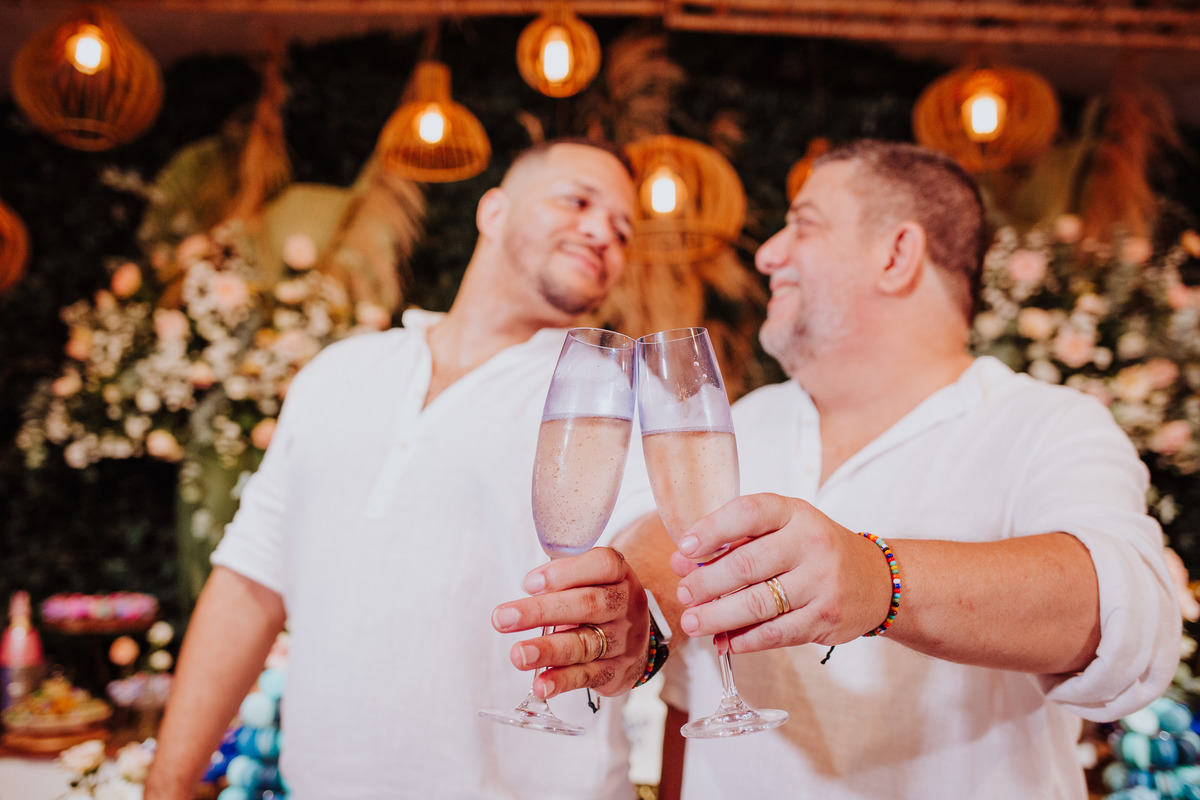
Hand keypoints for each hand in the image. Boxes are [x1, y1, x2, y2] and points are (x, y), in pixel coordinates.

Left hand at [490, 546, 649, 698]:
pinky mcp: (617, 672)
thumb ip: (562, 577)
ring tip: (519, 654)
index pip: (602, 565)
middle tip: (503, 619)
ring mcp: (624, 641)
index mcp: (620, 575)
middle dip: (541, 612)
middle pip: (587, 605)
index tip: (528, 584)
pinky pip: (588, 676)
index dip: (564, 572)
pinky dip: (562, 680)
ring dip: (548, 650)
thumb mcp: (590, 579)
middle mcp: (626, 606)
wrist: (636, 638)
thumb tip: (531, 585)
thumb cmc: (600, 600)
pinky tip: (541, 684)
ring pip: (585, 644)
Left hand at [670, 493, 893, 653]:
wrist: (875, 580)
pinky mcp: (825, 618)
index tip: (684, 548)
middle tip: (683, 594)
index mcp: (794, 513)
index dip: (711, 530)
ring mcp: (821, 583)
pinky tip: (725, 640)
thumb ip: (737, 540)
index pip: (748, 514)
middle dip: (706, 583)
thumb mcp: (784, 529)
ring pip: (757, 604)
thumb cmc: (814, 550)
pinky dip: (745, 640)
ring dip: (718, 617)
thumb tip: (684, 562)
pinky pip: (776, 633)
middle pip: (746, 565)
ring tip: (692, 622)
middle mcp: (811, 544)